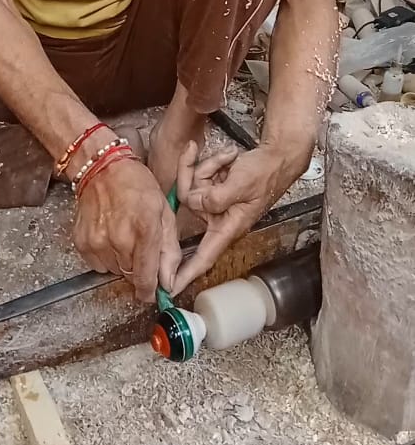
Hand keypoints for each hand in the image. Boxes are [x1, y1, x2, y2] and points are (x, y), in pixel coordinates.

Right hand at [73, 157, 180, 302]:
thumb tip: (169, 283)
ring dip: (122, 261)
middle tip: (140, 245)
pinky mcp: (82, 242)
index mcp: (145, 230)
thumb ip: (170, 250)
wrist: (102, 167)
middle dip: (139, 268)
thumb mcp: (165, 212)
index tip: (152, 292)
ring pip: (115, 271)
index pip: (146, 279)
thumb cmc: (136, 185)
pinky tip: (109, 235)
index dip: (151, 291)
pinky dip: (106, 256)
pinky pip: (98, 264)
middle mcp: (119, 239)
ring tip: (123, 235)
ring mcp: (98, 241)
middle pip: (132, 276)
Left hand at [172, 140, 298, 294]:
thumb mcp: (242, 185)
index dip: (186, 274)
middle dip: (198, 175)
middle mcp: (216, 218)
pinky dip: (211, 162)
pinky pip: (196, 175)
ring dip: (209, 166)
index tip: (169, 288)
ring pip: (191, 184)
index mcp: (227, 227)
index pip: (203, 256)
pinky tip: (228, 159)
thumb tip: (192, 202)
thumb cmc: (266, 174)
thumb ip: (216, 197)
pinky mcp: (210, 189)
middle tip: (221, 163)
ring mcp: (211, 203)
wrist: (275, 157)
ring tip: (230, 161)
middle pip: (188, 200)